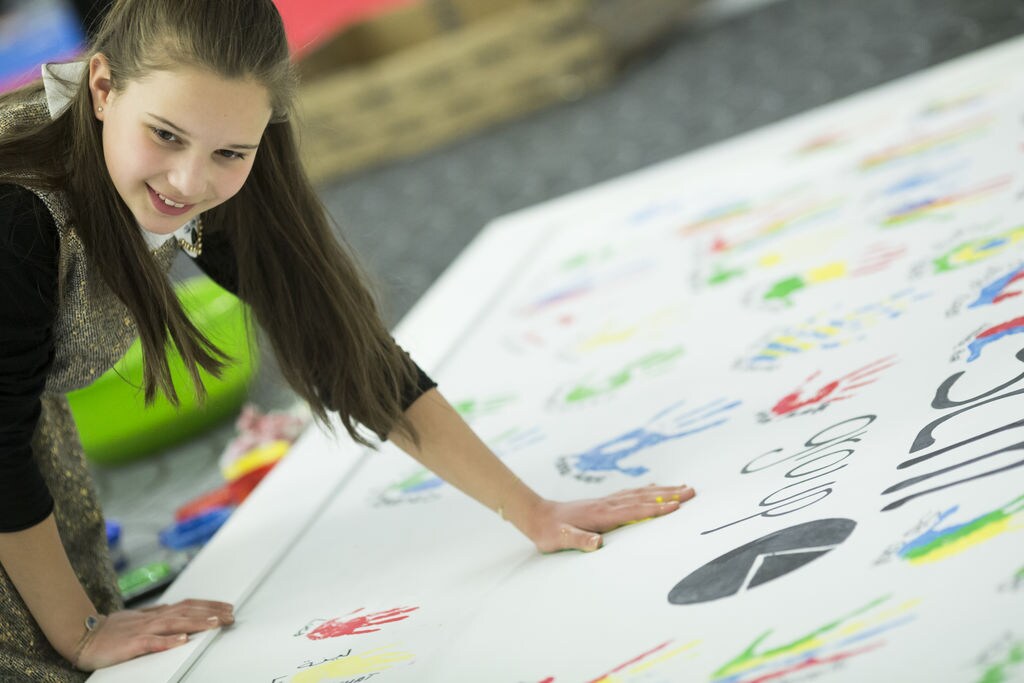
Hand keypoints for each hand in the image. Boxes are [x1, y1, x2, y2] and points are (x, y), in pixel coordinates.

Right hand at [73, 599, 234, 670]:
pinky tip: (182, 640)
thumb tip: (172, 609)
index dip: (208, 605)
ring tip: (215, 623)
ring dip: (196, 622)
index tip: (226, 607)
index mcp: (154, 614)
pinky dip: (168, 641)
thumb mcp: (135, 619)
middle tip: (231, 615)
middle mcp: (151, 618)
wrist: (79, 635)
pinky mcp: (131, 644)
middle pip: (186, 612)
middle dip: (210, 612)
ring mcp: (141, 630)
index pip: (187, 605)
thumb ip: (154, 615)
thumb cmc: (107, 630)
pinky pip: (152, 642)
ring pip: (174, 623)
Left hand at [523, 485, 694, 552]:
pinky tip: (653, 487)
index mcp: (601, 514)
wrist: (537, 516)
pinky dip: (646, 490)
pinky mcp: (603, 503)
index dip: (656, 508)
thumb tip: (597, 543)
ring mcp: (606, 502)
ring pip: (640, 494)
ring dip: (662, 490)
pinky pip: (630, 494)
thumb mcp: (561, 540)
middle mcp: (607, 504)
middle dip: (669, 495)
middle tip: (692, 491)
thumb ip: (579, 540)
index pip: (635, 511)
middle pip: (643, 497)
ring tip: (682, 487)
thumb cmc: (550, 532)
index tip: (677, 506)